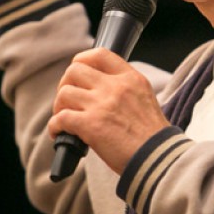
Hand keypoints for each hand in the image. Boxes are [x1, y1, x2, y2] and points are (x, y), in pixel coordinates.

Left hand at [50, 48, 169, 173]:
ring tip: (64, 119)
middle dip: (66, 84)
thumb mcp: (145, 100)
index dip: (82, 60)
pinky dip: (54, 127)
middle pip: (75, 70)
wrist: (159, 159)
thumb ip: (124, 90)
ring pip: (64, 93)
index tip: (77, 74)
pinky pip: (60, 118)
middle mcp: (116, 87)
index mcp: (131, 79)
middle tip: (68, 100)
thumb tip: (99, 92)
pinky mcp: (90, 125)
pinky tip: (59, 134)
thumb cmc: (153, 137)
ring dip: (59, 107)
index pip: (100, 54)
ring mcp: (102, 105)